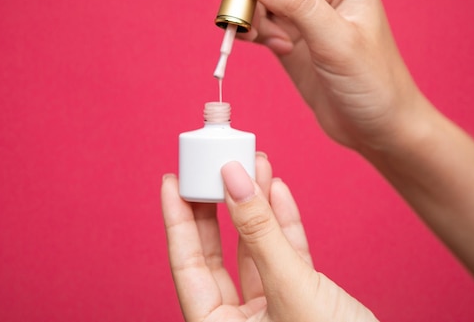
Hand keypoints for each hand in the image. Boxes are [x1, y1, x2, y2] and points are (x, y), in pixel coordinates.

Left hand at [161, 153, 377, 321]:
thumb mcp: (291, 288)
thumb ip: (261, 234)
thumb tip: (233, 180)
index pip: (186, 266)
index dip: (177, 220)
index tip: (172, 182)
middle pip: (215, 255)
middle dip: (217, 207)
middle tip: (212, 168)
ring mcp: (270, 312)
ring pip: (253, 250)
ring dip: (256, 207)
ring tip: (254, 166)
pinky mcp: (300, 302)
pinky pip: (284, 256)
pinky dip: (284, 224)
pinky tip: (279, 193)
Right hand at [201, 0, 430, 151]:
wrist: (379, 127)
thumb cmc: (375, 85)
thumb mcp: (336, 43)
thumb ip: (294, 3)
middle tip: (238, 19)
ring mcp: (304, 8)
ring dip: (246, 13)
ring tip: (267, 41)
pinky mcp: (291, 32)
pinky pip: (257, 18)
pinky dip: (251, 31)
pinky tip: (272, 47)